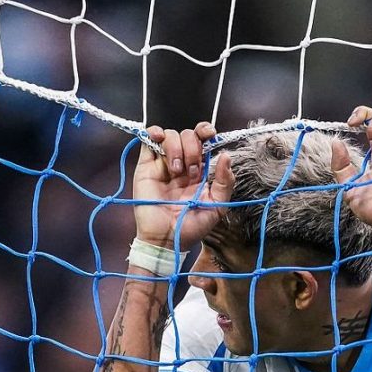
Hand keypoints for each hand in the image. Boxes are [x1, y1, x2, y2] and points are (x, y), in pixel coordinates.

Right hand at [132, 122, 233, 248]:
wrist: (166, 239)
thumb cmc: (191, 226)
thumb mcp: (217, 207)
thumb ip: (225, 182)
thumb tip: (226, 155)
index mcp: (199, 170)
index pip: (203, 141)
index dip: (206, 132)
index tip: (210, 135)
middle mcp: (182, 163)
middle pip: (188, 136)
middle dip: (193, 149)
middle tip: (190, 173)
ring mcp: (163, 163)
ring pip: (171, 136)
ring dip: (176, 149)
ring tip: (175, 171)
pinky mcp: (146, 166)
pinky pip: (148, 140)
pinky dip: (154, 133)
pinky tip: (159, 139)